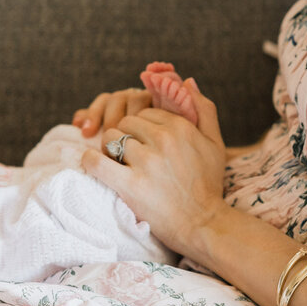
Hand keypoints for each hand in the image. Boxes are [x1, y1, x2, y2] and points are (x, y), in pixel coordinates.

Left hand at [80, 78, 226, 255]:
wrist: (203, 224)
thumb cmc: (208, 185)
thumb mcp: (215, 143)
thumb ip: (204, 108)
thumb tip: (187, 81)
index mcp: (181, 127)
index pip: (147, 111)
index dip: (144, 127)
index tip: (145, 142)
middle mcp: (163, 139)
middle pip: (127, 121)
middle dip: (126, 135)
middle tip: (130, 154)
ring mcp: (146, 161)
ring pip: (111, 137)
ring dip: (110, 149)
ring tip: (118, 163)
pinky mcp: (130, 184)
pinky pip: (96, 161)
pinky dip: (91, 161)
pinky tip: (96, 165)